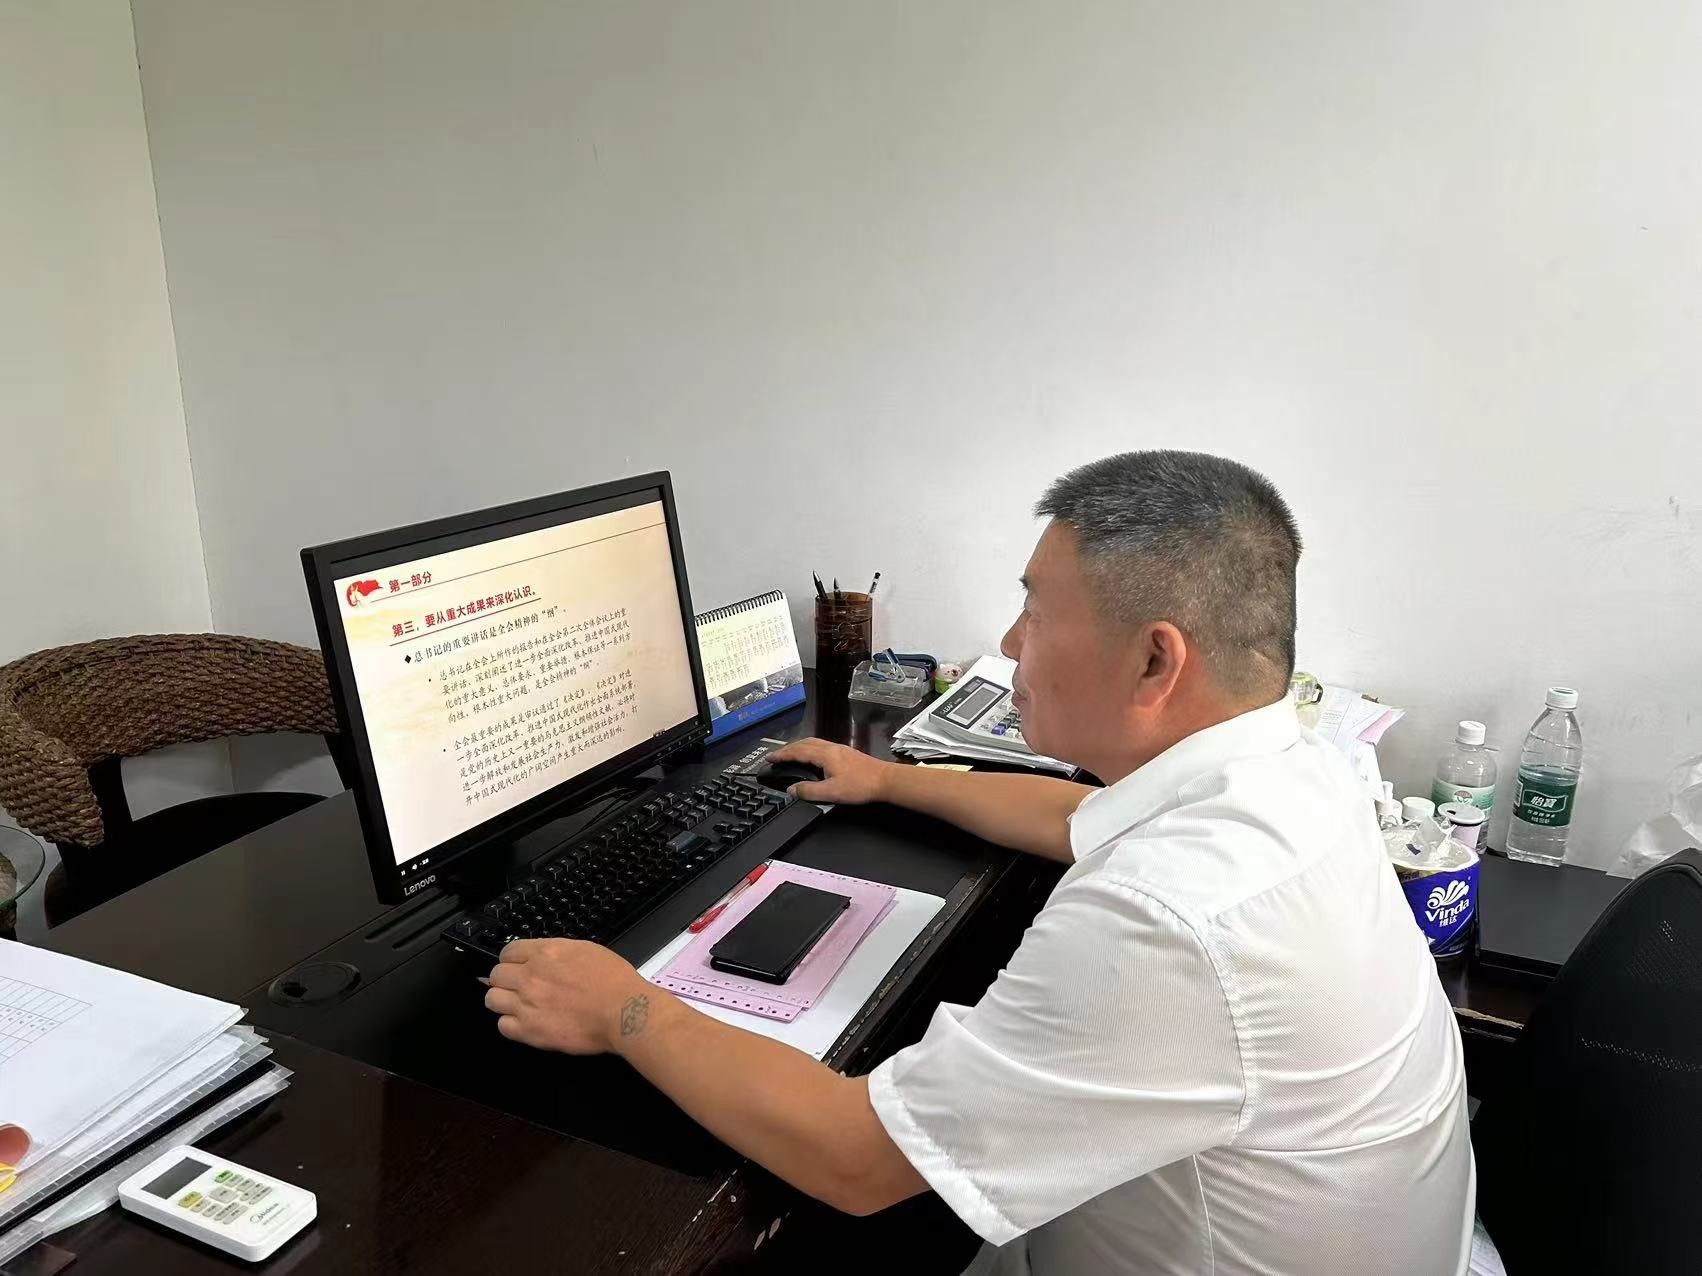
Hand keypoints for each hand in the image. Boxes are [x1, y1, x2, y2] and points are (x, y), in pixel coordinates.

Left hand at [483, 939, 654, 1054]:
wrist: (623, 1010)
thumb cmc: (613, 981)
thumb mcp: (585, 950)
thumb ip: (557, 953)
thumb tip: (543, 957)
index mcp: (545, 953)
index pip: (507, 952)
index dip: (512, 960)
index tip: (518, 967)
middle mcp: (531, 976)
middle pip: (496, 975)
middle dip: (506, 980)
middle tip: (520, 988)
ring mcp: (527, 1004)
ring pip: (492, 999)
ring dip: (504, 1001)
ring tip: (520, 1006)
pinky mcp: (530, 1030)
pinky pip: (502, 1026)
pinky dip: (511, 1025)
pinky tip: (526, 1023)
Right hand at [767, 738, 894, 803]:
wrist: (885, 780)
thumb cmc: (859, 786)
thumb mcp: (831, 792)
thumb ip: (809, 791)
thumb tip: (791, 789)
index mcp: (825, 754)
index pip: (798, 751)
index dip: (782, 754)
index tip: (770, 758)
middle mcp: (831, 748)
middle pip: (805, 743)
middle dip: (789, 748)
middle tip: (777, 755)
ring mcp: (840, 749)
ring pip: (814, 743)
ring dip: (800, 747)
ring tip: (791, 754)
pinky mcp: (847, 753)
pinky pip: (822, 746)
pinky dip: (810, 749)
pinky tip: (813, 757)